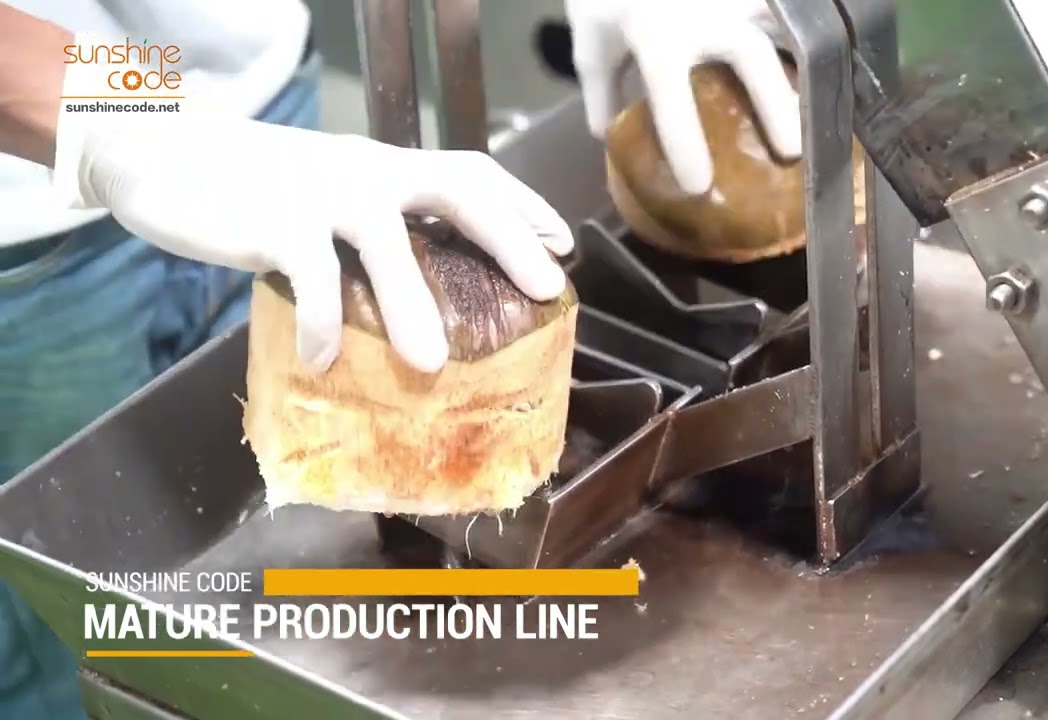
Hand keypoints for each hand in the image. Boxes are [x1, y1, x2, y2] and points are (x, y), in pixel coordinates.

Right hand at [52, 115, 572, 374]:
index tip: (563, 243)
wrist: (160, 155)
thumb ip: (371, 229)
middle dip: (508, 238)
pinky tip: (322, 361)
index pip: (470, 171)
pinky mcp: (274, 220)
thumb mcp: (325, 194)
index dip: (523, 205)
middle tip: (544, 288)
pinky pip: (311, 278)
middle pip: (456, 188)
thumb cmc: (253, 188)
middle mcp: (365, 170)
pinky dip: (322, 323)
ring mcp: (321, 190)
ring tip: (432, 363)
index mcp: (383, 166)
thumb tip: (420, 295)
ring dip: (411, 304)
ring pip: (385, 240)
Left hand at [566, 0, 801, 194]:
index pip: (673, 98)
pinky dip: (797, 37)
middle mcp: (703, 14)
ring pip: (781, 30)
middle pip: (753, 59)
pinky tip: (816, 68)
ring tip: (819, 109)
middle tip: (792, 152)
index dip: (686, 143)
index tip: (699, 184)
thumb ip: (603, 92)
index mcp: (656, 35)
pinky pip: (779, 13)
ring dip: (803, 70)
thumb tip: (612, 136)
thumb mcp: (591, 42)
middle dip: (776, 107)